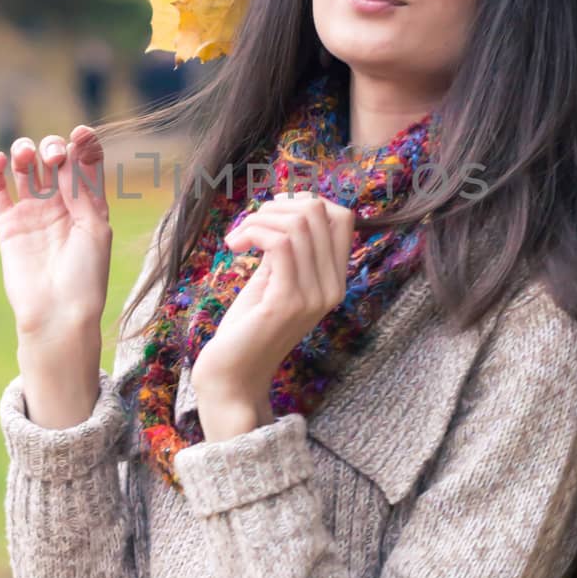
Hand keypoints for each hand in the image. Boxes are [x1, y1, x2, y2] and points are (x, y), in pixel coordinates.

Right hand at [0, 126, 111, 346]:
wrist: (57, 312)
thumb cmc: (86, 275)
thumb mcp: (94, 228)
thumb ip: (80, 191)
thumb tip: (65, 155)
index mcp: (90, 203)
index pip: (87, 162)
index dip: (84, 143)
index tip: (81, 133)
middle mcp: (61, 203)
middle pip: (54, 159)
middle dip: (53, 148)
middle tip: (53, 157)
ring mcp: (33, 212)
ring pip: (25, 168)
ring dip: (24, 151)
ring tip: (25, 156)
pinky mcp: (8, 224)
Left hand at [191, 192, 353, 416]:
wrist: (234, 376)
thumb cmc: (248, 328)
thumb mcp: (274, 280)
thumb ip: (287, 250)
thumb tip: (285, 207)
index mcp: (334, 280)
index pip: (343, 218)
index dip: (306, 201)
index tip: (273, 212)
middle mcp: (332, 287)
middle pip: (319, 212)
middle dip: (276, 207)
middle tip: (247, 227)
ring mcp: (314, 295)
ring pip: (298, 224)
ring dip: (258, 220)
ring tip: (237, 239)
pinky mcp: (288, 301)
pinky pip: (278, 242)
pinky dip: (253, 232)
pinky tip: (235, 247)